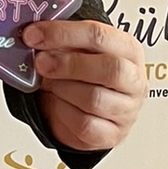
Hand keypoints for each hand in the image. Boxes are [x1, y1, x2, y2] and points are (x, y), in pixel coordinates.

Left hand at [26, 19, 145, 153]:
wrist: (84, 109)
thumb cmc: (82, 75)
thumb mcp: (74, 50)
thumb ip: (60, 40)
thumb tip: (34, 35)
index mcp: (128, 50)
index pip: (100, 35)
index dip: (62, 33)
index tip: (33, 35)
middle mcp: (134, 80)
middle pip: (109, 69)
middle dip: (67, 64)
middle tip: (40, 63)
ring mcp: (127, 110)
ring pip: (94, 99)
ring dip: (61, 89)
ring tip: (49, 84)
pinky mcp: (112, 135)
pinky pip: (85, 124)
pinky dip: (62, 112)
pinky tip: (57, 103)